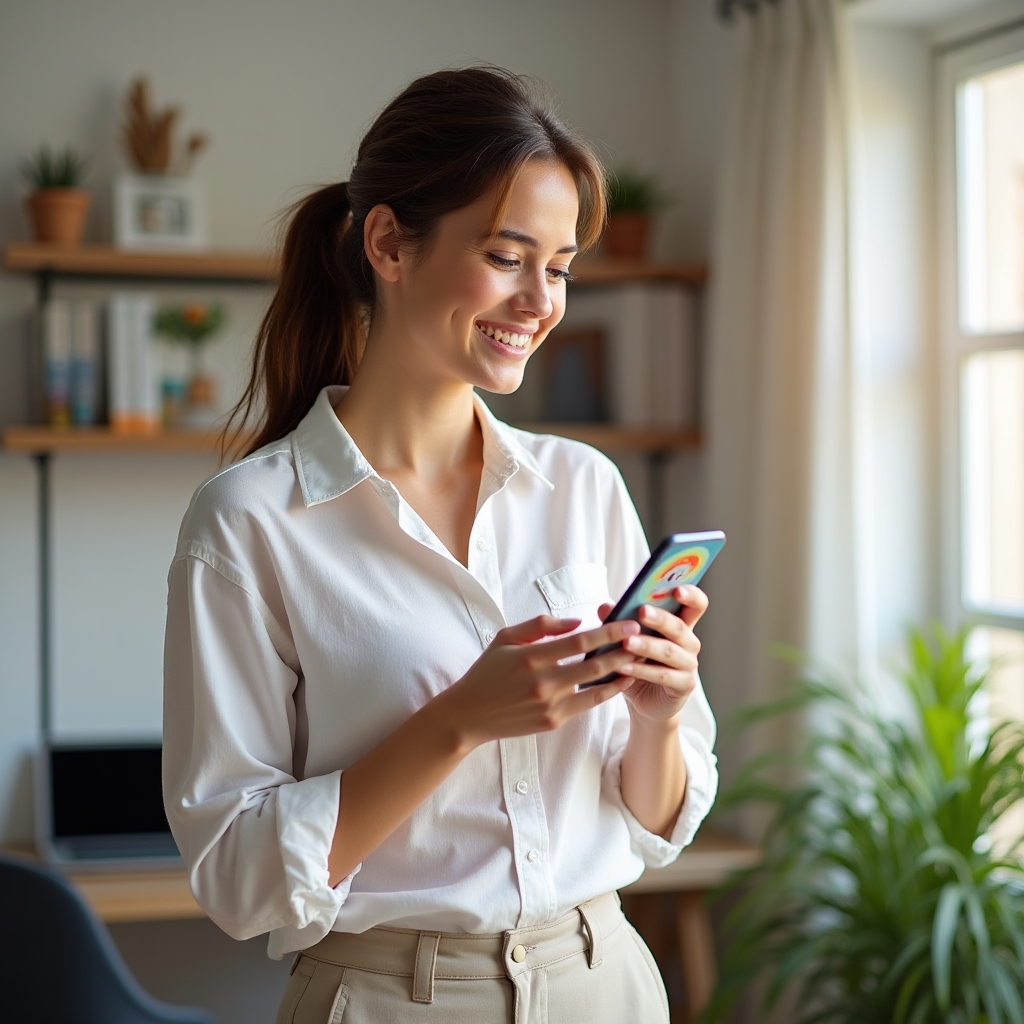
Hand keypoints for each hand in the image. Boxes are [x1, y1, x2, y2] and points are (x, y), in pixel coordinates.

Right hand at [433, 614, 641, 749]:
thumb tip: (576, 622)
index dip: (607, 631)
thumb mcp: (505, 639)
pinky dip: (607, 692)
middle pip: (593, 664)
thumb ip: (540, 626)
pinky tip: (620, 681)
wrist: (469, 715)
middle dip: (622, 649)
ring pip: (596, 687)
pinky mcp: (553, 721)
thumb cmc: (487, 672)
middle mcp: (543, 682)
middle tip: (642, 638)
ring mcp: (550, 705)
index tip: (627, 622)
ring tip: (640, 659)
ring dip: (620, 672)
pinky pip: (587, 704)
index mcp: (532, 657)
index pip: (579, 641)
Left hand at [600, 585, 707, 722]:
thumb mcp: (626, 640)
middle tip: (642, 611)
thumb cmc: (638, 665)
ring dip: (647, 645)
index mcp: (680, 625)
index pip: (696, 604)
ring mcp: (689, 665)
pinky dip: (642, 671)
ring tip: (626, 642)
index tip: (676, 588)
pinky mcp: (684, 685)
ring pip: (669, 651)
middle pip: (679, 626)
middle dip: (660, 618)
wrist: (644, 703)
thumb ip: (620, 622)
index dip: (690, 595)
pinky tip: (623, 668)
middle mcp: (689, 643)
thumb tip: (605, 607)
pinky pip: (663, 676)